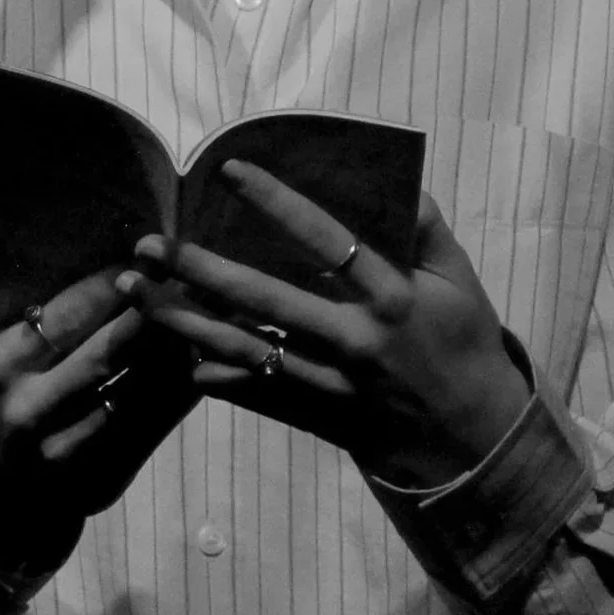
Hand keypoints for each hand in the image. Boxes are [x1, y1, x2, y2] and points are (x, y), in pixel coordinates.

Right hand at [0, 267, 199, 540]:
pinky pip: (154, 426)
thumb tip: (132, 268)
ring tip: (212, 318)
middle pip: (109, 352)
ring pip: (139, 391)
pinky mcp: (103, 478)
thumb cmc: (17, 395)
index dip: (120, 284)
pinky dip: (182, 392)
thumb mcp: (17, 354)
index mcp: (5, 363)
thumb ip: (62, 320)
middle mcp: (30, 408)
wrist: (3, 482)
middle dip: (157, 314)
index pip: (72, 313)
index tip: (157, 259)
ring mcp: (67, 450)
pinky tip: (206, 366)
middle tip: (196, 283)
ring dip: (179, 353)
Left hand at [118, 164, 531, 490]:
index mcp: (393, 298)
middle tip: (148, 246)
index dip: (278, 203)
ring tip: (137, 295)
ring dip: (186, 321)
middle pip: (264, 300)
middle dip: (200, 270)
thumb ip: (427, 228)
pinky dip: (217, 379)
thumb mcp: (462, 282)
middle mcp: (354, 341)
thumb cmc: (467, 347)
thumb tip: (400, 176)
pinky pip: (257, 396)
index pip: (328, 240)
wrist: (476, 442)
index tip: (228, 171)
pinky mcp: (319, 418)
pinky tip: (177, 358)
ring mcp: (331, 384)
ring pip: (246, 350)